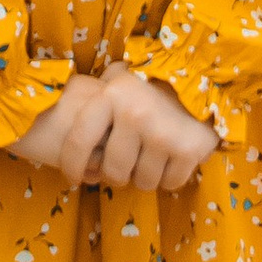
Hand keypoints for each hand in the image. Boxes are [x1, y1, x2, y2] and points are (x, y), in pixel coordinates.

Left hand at [14, 66, 216, 194]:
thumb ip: (94, 96)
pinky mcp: (190, 150)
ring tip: (151, 155)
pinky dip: (170, 176)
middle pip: (114, 172)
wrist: (206, 78)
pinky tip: (171, 156)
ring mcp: (164, 134)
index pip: (77, 143)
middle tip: (127, 163)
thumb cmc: (152, 84)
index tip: (74, 178)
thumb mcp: (119, 79)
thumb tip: (55, 112)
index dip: (71, 166)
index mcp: (111, 95)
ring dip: (145, 176)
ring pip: (142, 182)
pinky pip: (170, 183)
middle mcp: (135, 114)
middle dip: (118, 174)